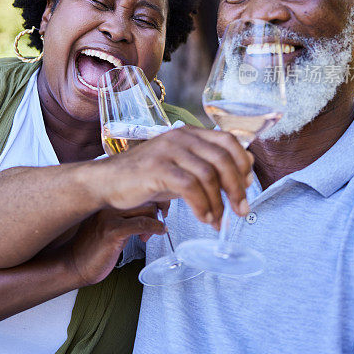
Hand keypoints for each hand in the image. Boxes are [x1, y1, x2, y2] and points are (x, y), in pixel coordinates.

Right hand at [63, 204, 165, 285]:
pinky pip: (142, 224)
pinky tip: (159, 232)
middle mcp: (105, 204)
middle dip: (157, 209)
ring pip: (146, 208)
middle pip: (144, 197)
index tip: (160, 209)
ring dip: (156, 220)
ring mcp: (108, 217)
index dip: (154, 198)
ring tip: (153, 232)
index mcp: (104, 200)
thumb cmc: (91, 247)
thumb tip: (149, 210)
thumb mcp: (108, 224)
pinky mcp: (112, 231)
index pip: (137, 188)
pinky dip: (156, 227)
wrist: (73, 265)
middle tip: (158, 223)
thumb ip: (124, 214)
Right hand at [93, 125, 252, 229]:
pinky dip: (202, 205)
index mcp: (189, 133)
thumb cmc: (144, 177)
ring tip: (218, 220)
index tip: (247, 187)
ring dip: (219, 202)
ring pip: (208, 174)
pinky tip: (203, 218)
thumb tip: (243, 171)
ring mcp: (168, 151)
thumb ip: (207, 167)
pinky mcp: (157, 168)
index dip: (243, 164)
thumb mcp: (180, 168)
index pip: (228, 141)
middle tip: (241, 210)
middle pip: (223, 158)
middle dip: (237, 188)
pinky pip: (189, 187)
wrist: (106, 181)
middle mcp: (180, 137)